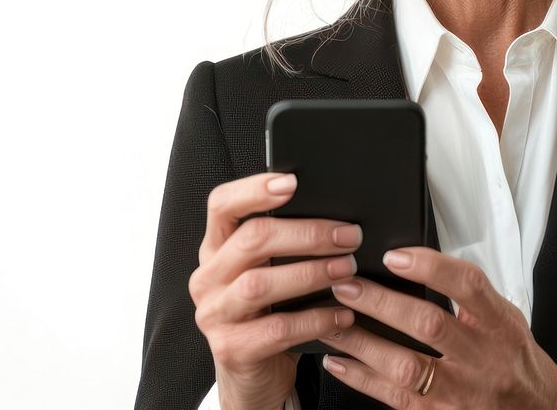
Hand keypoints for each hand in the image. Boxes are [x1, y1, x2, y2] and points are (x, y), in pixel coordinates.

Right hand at [189, 171, 362, 409]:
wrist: (254, 375)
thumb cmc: (268, 310)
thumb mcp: (268, 270)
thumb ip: (283, 242)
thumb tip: (335, 215)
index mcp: (215, 247)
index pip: (222, 204)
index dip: (254, 189)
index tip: (292, 181)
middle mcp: (208, 277)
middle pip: (251, 240)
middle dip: (306, 234)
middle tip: (348, 235)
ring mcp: (215, 315)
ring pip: (260, 284)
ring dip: (311, 273)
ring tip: (348, 269)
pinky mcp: (231, 350)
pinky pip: (276, 330)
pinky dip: (315, 319)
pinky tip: (343, 314)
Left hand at [316, 247, 556, 408]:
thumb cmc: (513, 356)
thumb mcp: (505, 316)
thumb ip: (469, 293)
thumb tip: (415, 259)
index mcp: (499, 325)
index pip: (467, 286)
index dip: (430, 267)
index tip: (395, 255)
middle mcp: (482, 360)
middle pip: (429, 326)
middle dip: (383, 303)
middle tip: (347, 284)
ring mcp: (461, 394)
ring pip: (406, 368)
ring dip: (363, 342)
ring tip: (332, 319)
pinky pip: (395, 399)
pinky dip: (361, 379)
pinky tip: (338, 360)